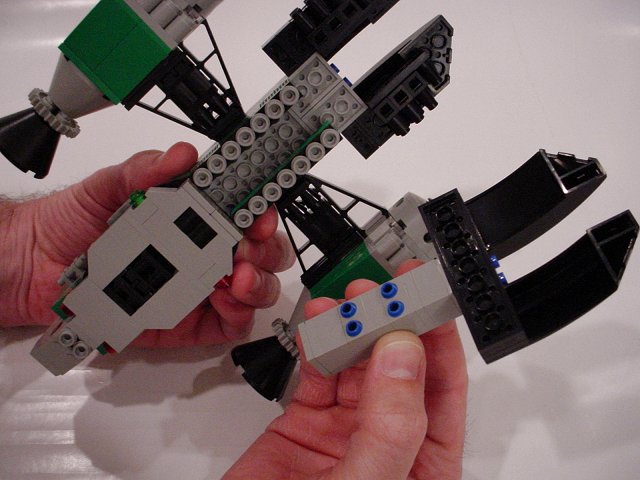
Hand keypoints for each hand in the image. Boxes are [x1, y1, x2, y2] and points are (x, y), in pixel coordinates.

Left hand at [0, 143, 293, 346]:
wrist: (35, 268)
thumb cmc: (73, 224)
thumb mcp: (108, 187)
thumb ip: (144, 171)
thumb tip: (179, 156)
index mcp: (193, 216)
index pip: (243, 212)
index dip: (261, 209)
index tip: (259, 209)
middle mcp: (204, 251)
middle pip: (262, 253)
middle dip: (267, 250)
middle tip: (250, 246)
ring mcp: (200, 289)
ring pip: (255, 289)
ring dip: (259, 282)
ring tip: (239, 277)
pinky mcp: (189, 324)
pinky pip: (230, 324)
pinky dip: (239, 314)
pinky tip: (225, 300)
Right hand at [225, 260, 467, 478]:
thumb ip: (391, 426)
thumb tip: (403, 355)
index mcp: (423, 465)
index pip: (441, 389)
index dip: (437, 337)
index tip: (427, 296)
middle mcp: (387, 444)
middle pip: (398, 367)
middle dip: (392, 321)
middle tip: (381, 289)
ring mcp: (344, 432)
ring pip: (357, 363)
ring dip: (354, 326)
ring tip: (348, 299)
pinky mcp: (303, 424)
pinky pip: (317, 372)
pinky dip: (318, 344)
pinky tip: (320, 323)